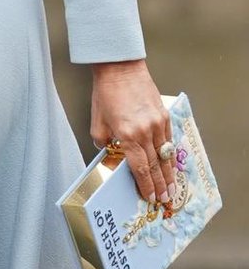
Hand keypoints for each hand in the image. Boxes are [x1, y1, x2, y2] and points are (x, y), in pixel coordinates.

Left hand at [91, 60, 174, 207]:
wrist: (120, 69)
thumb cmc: (105, 94)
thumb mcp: (97, 122)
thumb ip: (104, 142)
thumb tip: (114, 154)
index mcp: (127, 136)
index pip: (140, 168)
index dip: (146, 185)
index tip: (151, 197)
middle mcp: (145, 132)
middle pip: (156, 165)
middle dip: (161, 185)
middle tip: (165, 199)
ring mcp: (157, 123)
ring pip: (166, 154)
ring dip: (169, 173)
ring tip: (172, 188)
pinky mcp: (164, 115)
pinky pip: (169, 139)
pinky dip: (170, 154)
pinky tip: (171, 164)